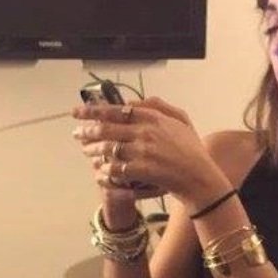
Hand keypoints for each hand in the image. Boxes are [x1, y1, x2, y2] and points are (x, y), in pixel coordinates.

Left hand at [72, 96, 220, 206]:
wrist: (200, 177)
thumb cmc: (191, 149)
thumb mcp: (181, 119)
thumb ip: (157, 106)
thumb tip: (132, 101)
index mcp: (153, 117)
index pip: (116, 110)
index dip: (93, 111)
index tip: (78, 111)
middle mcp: (146, 132)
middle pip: (106, 128)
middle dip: (87, 131)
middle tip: (76, 133)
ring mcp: (143, 151)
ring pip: (108, 148)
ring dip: (93, 150)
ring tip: (86, 151)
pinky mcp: (142, 170)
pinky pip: (115, 168)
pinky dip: (105, 170)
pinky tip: (99, 172)